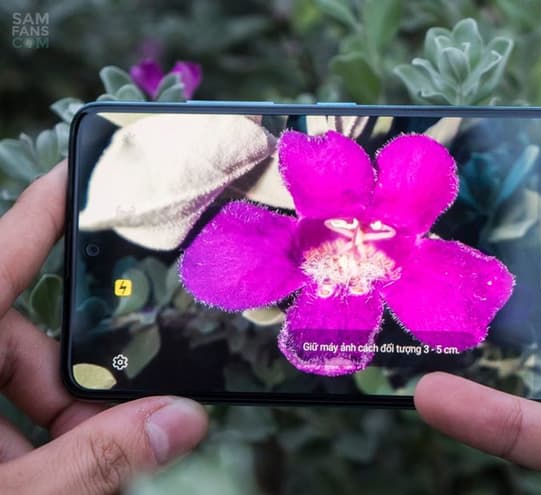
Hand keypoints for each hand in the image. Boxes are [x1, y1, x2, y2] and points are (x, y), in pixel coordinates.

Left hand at [0, 162, 207, 493]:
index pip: (4, 252)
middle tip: (99, 427)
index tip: (93, 167)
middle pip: (6, 328)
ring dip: (33, 420)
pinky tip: (21, 477)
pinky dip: (4, 438)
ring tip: (49, 474)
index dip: (51, 207)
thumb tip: (182, 422)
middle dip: (62, 377)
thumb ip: (96, 460)